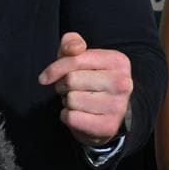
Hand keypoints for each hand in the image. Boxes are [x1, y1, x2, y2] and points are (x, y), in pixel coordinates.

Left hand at [38, 32, 132, 146]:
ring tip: (78, 101)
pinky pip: (71, 117)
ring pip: (71, 99)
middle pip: (71, 80)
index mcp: (118, 61)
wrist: (107, 114)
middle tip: (71, 90)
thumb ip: (72, 43)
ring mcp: (118, 106)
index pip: (75, 59)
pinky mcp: (108, 126)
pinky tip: (79, 115)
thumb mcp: (80, 57)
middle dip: (63, 86)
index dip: (55, 68)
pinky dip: (67, 116)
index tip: (45, 77)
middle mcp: (123, 83)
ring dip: (67, 101)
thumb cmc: (89, 80)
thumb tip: (73, 48)